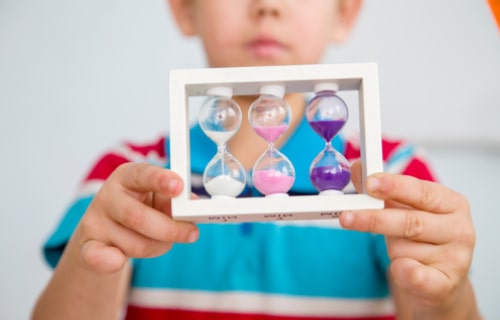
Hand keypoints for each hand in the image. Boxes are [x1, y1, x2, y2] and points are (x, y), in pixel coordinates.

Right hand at [75, 162, 198, 273]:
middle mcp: (108, 195)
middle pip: (138, 216)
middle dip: (170, 229)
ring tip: (160, 241)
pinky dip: (109, 261)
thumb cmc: (141, 209)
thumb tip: (193, 205)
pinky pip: (96, 256)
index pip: (143, 174)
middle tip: (192, 234)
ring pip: (135, 243)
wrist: (107, 232)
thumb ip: (175, 201)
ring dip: (157, 247)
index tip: (178, 186)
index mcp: (128, 176)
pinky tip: (118, 260)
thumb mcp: (158, 199)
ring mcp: (95, 221)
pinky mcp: (88, 246)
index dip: (161, 180)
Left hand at [340, 160, 476, 317]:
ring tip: (400, 252)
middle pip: (410, 221)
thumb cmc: (421, 241)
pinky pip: (413, 275)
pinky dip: (402, 271)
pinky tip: (401, 269)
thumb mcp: (404, 210)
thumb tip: (356, 168)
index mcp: (451, 204)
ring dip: (391, 249)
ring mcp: (456, 259)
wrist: (438, 284)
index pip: (421, 191)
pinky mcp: (445, 285)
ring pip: (403, 249)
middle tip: (347, 216)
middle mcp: (459, 229)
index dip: (393, 186)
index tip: (369, 183)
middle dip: (374, 219)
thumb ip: (382, 190)